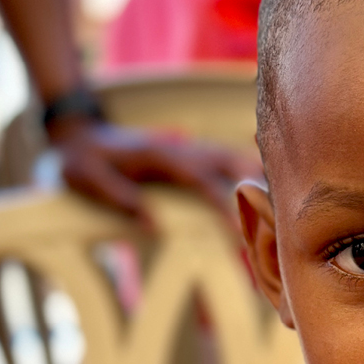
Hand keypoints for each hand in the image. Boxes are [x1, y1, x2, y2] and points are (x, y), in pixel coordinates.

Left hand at [49, 115, 261, 230]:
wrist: (78, 133)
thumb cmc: (82, 161)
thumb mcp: (88, 180)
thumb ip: (120, 199)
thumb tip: (154, 226)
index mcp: (163, 157)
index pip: (204, 181)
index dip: (226, 204)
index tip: (243, 231)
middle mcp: (183, 150)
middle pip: (234, 161)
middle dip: (261, 185)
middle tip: (282, 216)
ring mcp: (191, 150)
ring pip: (238, 158)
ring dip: (263, 177)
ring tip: (285, 207)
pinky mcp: (193, 156)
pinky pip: (230, 161)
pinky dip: (253, 173)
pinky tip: (270, 190)